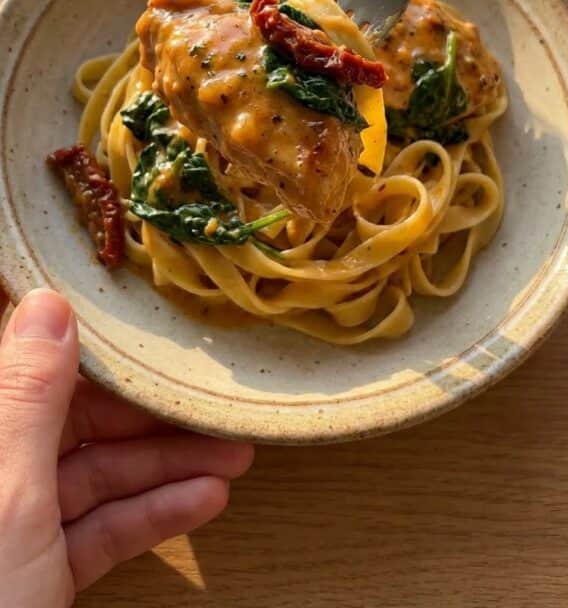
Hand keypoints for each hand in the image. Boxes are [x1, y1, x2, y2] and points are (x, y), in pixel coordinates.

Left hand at [0, 288, 252, 606]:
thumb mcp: (7, 495)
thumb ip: (27, 397)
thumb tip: (48, 303)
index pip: (32, 372)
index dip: (93, 350)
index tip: (152, 333)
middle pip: (74, 424)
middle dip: (150, 419)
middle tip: (215, 408)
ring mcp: (9, 529)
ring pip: (94, 478)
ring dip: (165, 468)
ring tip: (233, 458)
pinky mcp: (31, 576)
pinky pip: (97, 531)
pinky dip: (150, 516)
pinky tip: (202, 502)